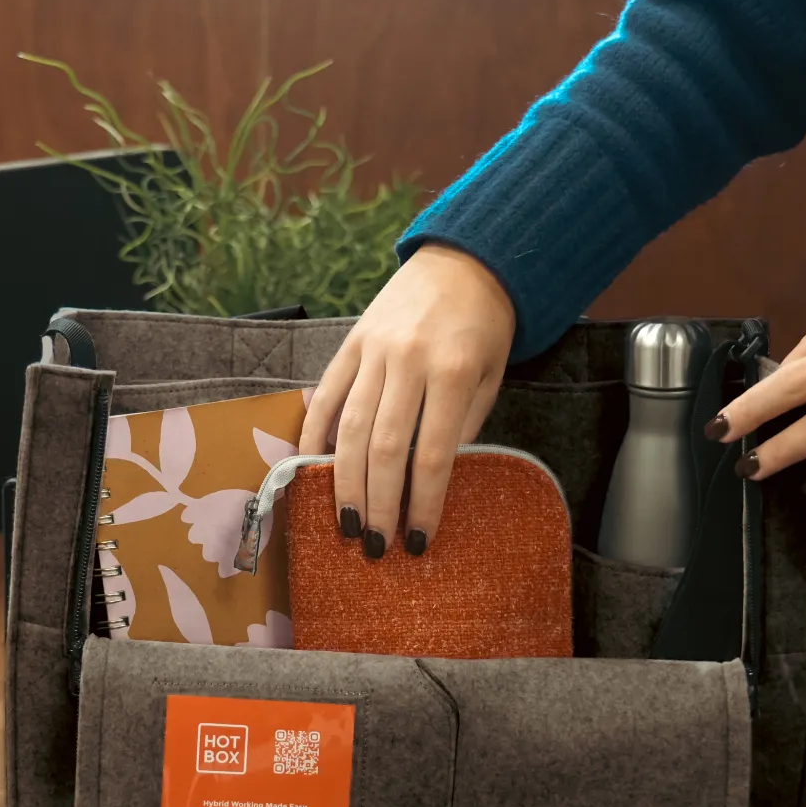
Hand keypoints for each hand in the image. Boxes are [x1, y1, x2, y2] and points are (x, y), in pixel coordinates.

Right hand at [299, 243, 515, 555]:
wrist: (464, 260)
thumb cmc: (486, 326)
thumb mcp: (492, 376)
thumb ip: (463, 424)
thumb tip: (431, 479)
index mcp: (454, 371)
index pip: (434, 454)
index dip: (424, 504)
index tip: (417, 541)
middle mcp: (408, 361)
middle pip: (385, 448)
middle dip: (379, 504)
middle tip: (376, 546)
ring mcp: (374, 350)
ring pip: (351, 428)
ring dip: (346, 483)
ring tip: (347, 524)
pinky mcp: (350, 342)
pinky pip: (326, 394)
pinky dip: (314, 434)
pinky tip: (313, 469)